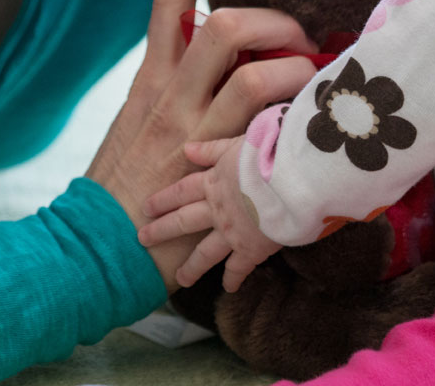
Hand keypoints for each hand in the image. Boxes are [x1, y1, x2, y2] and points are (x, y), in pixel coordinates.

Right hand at [86, 0, 318, 291]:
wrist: (95, 248)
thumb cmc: (126, 190)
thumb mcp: (140, 126)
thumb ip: (176, 90)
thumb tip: (225, 57)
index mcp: (149, 78)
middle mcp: (167, 94)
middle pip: (217, 20)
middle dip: (269, 16)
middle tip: (298, 32)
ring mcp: (190, 130)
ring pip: (247, 68)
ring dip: (289, 62)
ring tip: (307, 75)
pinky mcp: (211, 166)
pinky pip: (259, 122)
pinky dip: (289, 110)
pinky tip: (306, 121)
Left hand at [138, 137, 281, 291]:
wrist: (292, 178)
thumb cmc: (269, 154)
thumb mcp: (237, 144)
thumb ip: (212, 149)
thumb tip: (186, 149)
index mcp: (213, 182)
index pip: (181, 192)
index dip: (162, 200)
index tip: (145, 209)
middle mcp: (217, 210)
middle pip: (183, 221)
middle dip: (161, 231)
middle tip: (142, 240)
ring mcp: (232, 232)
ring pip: (205, 253)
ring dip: (191, 267)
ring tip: (180, 279)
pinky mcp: (252, 248)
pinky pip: (238, 268)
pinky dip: (233, 279)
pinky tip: (228, 288)